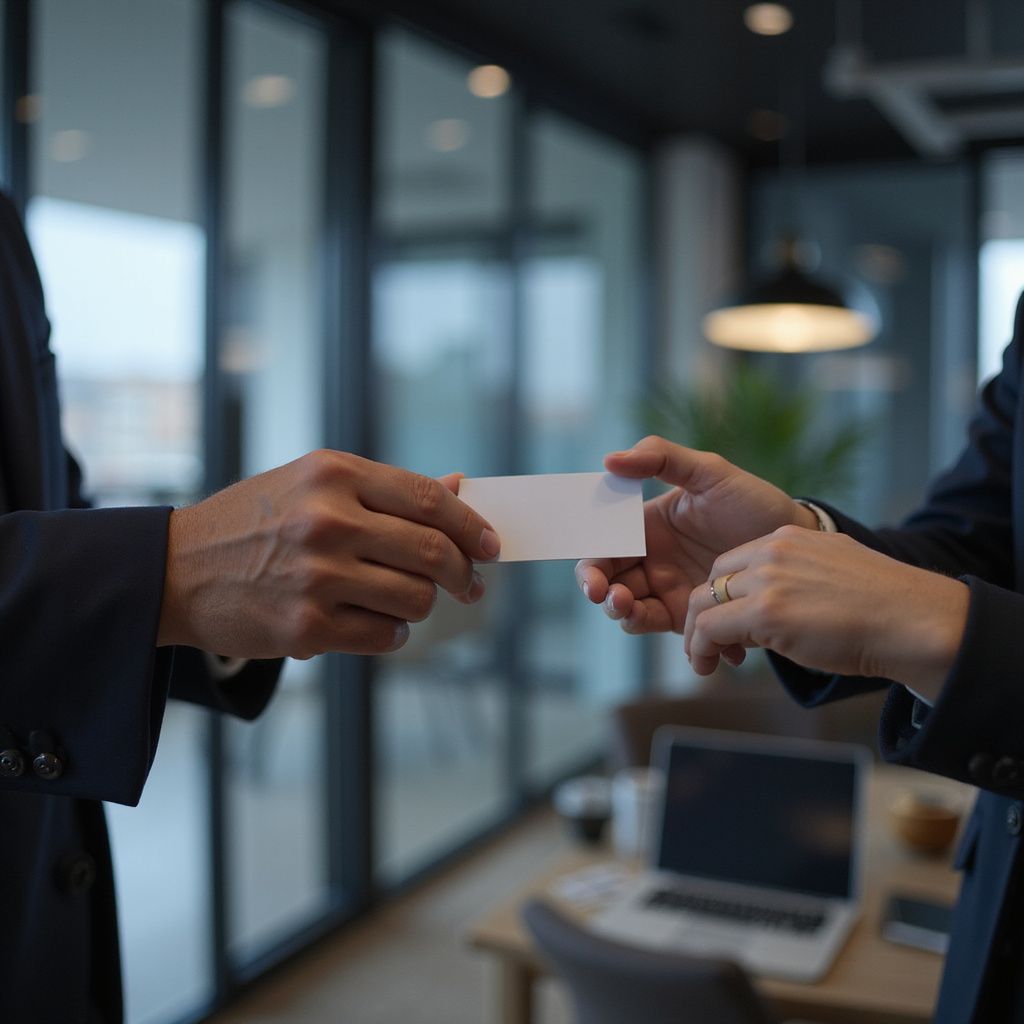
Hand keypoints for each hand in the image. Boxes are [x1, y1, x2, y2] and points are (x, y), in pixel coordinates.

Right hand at [157, 450, 499, 658]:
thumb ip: (386, 490)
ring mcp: (316, 576)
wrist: (177, 571)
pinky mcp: (306, 627)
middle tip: (468, 585)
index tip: (491, 546)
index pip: (429, 499)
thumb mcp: (313, 484)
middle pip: (432, 551)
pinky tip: (374, 622)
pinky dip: (391, 632)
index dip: (472, 525)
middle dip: (462, 572)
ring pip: (416, 598)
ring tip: (402, 600)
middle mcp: (327, 520)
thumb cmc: (255, 522)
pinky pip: (385, 635)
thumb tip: (460, 488)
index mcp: (334, 474)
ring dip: (422, 605)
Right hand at [576, 435, 817, 636]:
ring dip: (623, 613)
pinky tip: (680, 626)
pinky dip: (656, 630)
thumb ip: (662, 458)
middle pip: (605, 581)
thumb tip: (610, 460)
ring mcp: (667, 589)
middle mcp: (650, 559)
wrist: (799, 542)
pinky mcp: (688, 615)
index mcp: (647, 526)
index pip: (603, 545)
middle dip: (599, 591)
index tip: (593, 575)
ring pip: (627, 609)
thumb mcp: (710, 472)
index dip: (589, 562)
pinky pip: (663, 628)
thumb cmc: (752, 502)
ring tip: (634, 610)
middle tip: (611, 596)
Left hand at [684, 525, 968, 697]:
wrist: (913, 622)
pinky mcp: (765, 611)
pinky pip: (710, 629)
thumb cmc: (882, 610)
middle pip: (713, 579)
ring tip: (704, 660)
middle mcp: (773, 551)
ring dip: (698, 635)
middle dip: (705, 613)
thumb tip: (768, 614)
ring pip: (703, 603)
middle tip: (711, 644)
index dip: (724, 595)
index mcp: (790, 537)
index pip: (734, 562)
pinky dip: (701, 649)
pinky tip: (707, 666)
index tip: (727, 622)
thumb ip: (794, 582)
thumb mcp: (830, 576)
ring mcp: (767, 579)